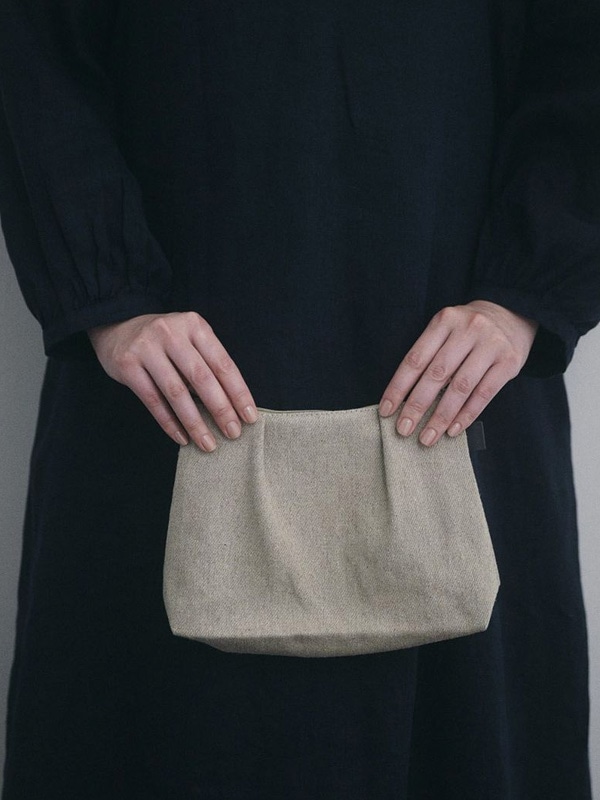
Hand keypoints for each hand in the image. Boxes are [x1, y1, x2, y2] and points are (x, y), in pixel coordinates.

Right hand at [87, 311, 257, 451]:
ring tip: (208, 443)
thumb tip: (233, 406)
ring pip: (176, 392)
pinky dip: (169, 422)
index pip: (223, 364)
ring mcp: (147, 348)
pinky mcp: (127, 364)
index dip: (238, 392)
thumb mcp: (189, 339)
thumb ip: (207, 363)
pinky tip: (182, 438)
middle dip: (221, 409)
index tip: (250, 417)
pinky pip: (153, 400)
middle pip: (202, 378)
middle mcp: (171, 333)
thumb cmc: (165, 341)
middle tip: (233, 433)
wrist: (116, 326)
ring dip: (195, 422)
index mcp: (195, 326)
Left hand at [378, 300, 538, 445]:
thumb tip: (404, 400)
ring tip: (427, 437)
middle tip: (403, 429)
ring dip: (441, 416)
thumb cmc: (468, 331)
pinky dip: (466, 415)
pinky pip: (484, 394)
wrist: (512, 315)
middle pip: (436, 374)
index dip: (398, 387)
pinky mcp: (509, 361)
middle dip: (416, 406)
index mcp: (444, 321)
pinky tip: (453, 430)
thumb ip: (429, 356)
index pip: (415, 359)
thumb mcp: (446, 330)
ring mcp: (491, 344)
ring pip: (460, 387)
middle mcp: (468, 330)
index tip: (386, 411)